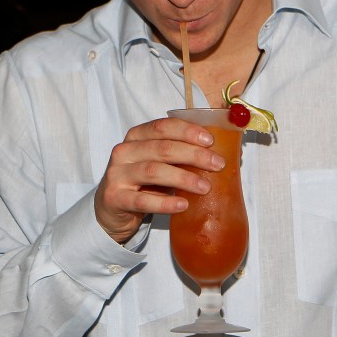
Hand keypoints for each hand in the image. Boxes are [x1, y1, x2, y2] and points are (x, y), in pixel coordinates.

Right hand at [94, 116, 225, 242]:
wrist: (112, 210)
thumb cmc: (142, 182)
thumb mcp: (157, 163)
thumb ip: (180, 155)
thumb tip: (224, 152)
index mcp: (136, 136)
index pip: (162, 127)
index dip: (187, 131)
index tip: (210, 141)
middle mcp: (124, 151)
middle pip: (162, 148)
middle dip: (193, 155)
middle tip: (217, 164)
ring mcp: (117, 174)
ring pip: (154, 171)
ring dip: (183, 178)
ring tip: (205, 187)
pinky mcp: (115, 198)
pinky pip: (142, 200)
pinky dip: (165, 202)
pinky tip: (183, 204)